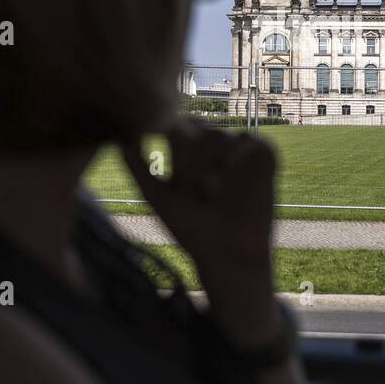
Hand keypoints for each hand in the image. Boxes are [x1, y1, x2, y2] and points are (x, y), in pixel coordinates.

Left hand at [121, 119, 280, 345]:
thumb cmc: (192, 230)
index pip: (179, 127)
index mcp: (190, 154)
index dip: (170, 143)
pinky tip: (226, 172)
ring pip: (222, 136)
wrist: (227, 257)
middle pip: (199, 129)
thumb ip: (138, 170)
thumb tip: (120, 142)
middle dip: (190, 156)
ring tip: (208, 191)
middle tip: (188, 188)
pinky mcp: (265, 163)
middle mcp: (215, 150)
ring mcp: (240, 155)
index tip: (170, 177)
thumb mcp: (158, 199)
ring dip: (210, 160)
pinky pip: (255, 142)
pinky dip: (239, 153)